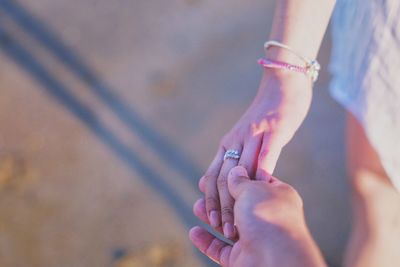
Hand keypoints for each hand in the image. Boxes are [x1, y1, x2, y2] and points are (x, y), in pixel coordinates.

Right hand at [190, 166, 325, 266]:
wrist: (275, 258)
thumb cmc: (268, 216)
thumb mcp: (252, 188)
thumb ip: (240, 180)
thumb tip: (235, 171)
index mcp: (277, 198)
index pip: (256, 182)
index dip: (237, 176)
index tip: (221, 170)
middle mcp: (268, 218)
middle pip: (239, 204)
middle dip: (219, 197)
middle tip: (202, 187)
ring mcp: (255, 239)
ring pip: (228, 226)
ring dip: (211, 216)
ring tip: (197, 207)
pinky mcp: (242, 258)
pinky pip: (220, 249)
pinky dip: (206, 241)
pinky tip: (194, 232)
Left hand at [202, 71, 312, 237]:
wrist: (282, 84)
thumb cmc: (265, 116)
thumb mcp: (243, 138)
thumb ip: (228, 159)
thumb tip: (205, 181)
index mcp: (228, 144)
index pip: (213, 176)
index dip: (210, 200)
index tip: (212, 223)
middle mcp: (237, 140)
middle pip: (225, 177)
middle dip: (223, 206)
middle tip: (225, 230)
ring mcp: (256, 133)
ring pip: (243, 168)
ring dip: (241, 196)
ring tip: (242, 219)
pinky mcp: (275, 128)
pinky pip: (268, 150)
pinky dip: (264, 168)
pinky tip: (263, 185)